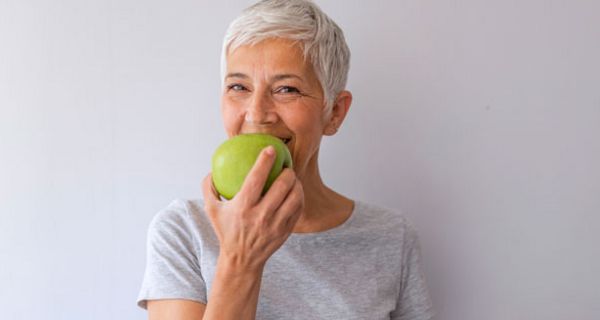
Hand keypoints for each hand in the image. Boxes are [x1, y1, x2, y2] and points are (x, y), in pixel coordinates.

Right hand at [202, 146, 303, 272]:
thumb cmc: (227, 231)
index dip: (265, 161)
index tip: (271, 149)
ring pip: (294, 197)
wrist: (242, 260)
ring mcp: (276, 224)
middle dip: (287, 171)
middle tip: (285, 166)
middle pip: (282, 186)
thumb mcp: (212, 210)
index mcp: (243, 207)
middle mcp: (261, 215)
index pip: (256, 178)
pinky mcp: (286, 231)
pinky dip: (299, 197)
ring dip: (296, 183)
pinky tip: (295, 192)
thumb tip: (212, 169)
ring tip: (292, 178)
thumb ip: (209, 188)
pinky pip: (298, 209)